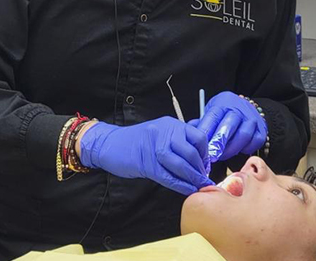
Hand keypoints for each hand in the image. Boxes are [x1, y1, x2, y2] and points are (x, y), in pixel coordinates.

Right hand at [79, 117, 212, 194]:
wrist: (110, 144)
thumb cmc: (137, 141)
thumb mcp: (160, 133)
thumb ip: (178, 139)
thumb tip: (202, 155)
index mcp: (170, 124)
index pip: (198, 137)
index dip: (205, 154)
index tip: (205, 165)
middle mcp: (164, 132)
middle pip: (190, 152)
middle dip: (200, 169)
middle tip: (203, 179)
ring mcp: (154, 147)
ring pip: (180, 165)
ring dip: (192, 179)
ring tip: (198, 186)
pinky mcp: (146, 163)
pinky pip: (168, 176)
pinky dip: (181, 186)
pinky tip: (187, 190)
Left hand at [192, 91, 267, 161]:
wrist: (247, 109)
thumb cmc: (225, 112)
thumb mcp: (212, 111)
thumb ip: (202, 122)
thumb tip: (190, 133)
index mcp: (223, 103)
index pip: (213, 116)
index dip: (206, 131)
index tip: (199, 144)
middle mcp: (239, 109)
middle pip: (229, 126)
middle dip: (218, 143)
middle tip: (210, 155)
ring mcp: (252, 119)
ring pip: (243, 136)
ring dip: (230, 149)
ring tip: (220, 156)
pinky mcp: (262, 130)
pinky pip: (254, 143)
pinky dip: (245, 149)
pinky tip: (236, 151)